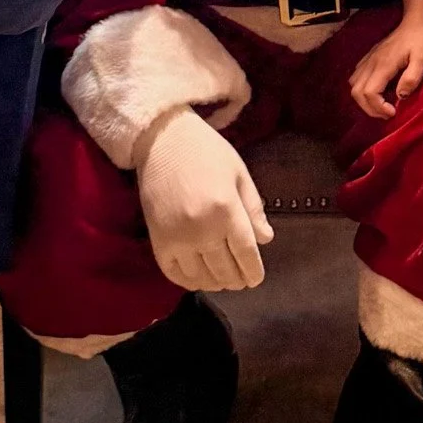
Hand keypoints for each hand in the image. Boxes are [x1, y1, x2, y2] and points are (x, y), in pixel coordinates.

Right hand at [134, 106, 273, 289]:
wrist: (162, 140)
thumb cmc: (207, 152)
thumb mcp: (239, 174)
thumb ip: (253, 209)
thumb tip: (265, 240)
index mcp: (226, 210)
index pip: (246, 254)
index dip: (253, 271)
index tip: (256, 279)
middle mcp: (202, 229)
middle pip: (225, 269)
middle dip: (237, 280)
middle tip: (241, 280)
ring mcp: (177, 238)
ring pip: (201, 276)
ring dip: (215, 283)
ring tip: (222, 280)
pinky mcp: (158, 240)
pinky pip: (174, 273)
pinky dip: (189, 281)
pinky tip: (198, 278)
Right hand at [349, 12, 422, 119]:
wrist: (417, 20)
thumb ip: (412, 78)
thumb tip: (400, 96)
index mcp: (383, 64)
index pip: (369, 92)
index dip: (378, 107)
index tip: (393, 112)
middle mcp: (371, 62)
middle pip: (356, 92)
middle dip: (369, 108)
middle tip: (387, 113)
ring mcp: (369, 59)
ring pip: (353, 85)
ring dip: (364, 100)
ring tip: (381, 105)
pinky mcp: (370, 57)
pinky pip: (357, 76)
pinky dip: (362, 89)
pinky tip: (377, 91)